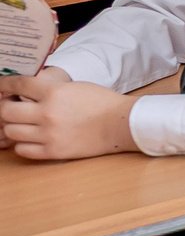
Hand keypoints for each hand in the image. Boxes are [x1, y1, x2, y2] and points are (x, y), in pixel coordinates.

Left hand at [3, 69, 138, 160]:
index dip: (4, 84)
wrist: (122, 123)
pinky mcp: (53, 151)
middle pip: (6, 111)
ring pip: (11, 131)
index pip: (18, 85)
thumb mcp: (74, 87)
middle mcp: (48, 113)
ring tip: (22, 125)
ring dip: (13, 127)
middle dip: (4, 108)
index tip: (1, 86)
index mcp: (55, 92)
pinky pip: (22, 149)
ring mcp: (49, 134)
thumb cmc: (102, 103)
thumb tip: (24, 93)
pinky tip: (31, 139)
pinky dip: (23, 144)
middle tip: (9, 108)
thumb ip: (49, 90)